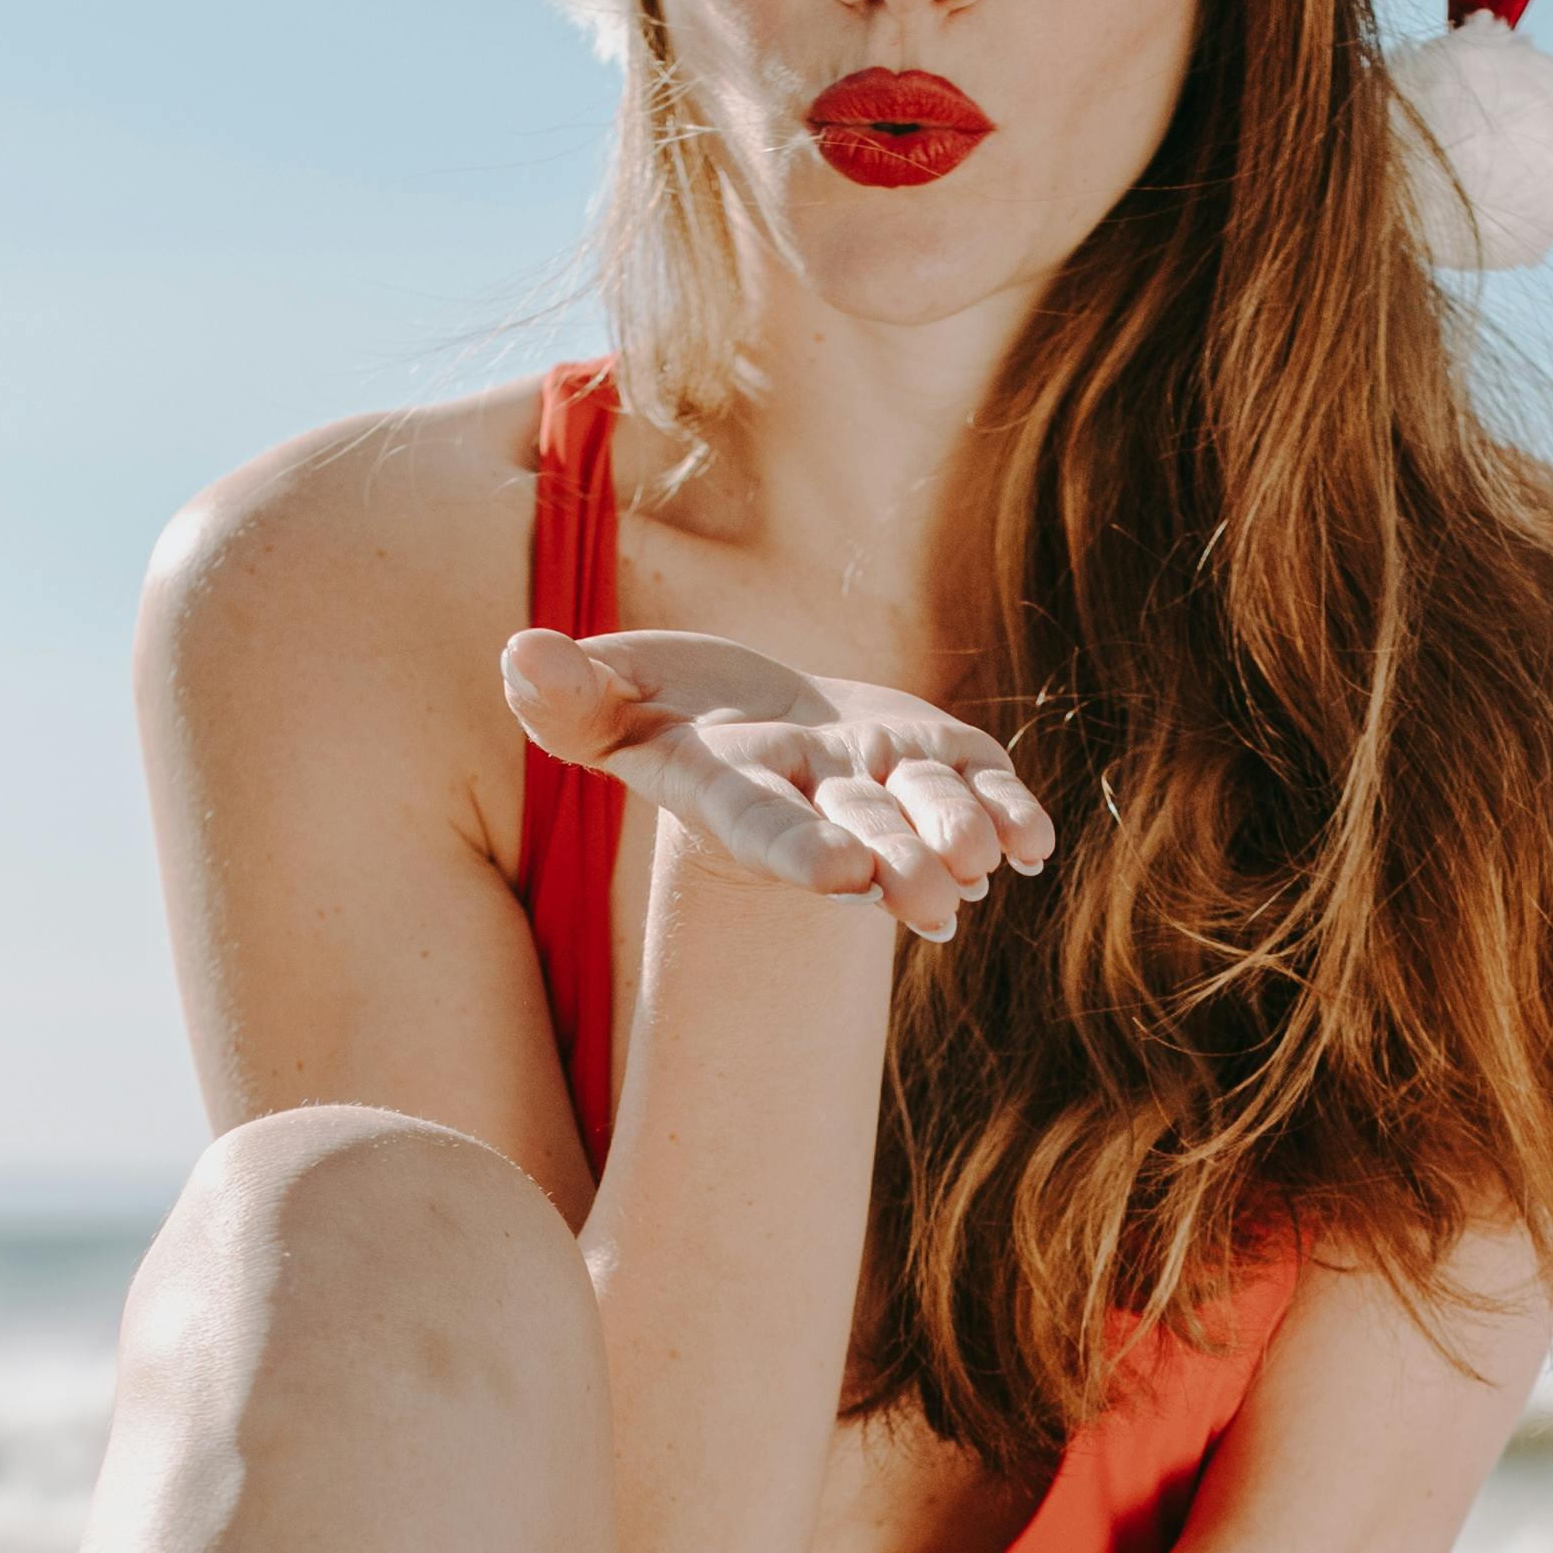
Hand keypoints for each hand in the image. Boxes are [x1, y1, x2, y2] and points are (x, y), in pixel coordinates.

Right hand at [502, 625, 1053, 945]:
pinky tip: (1032, 841)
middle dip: (898, 862)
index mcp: (732, 788)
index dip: (798, 851)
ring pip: (928, 814)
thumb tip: (519, 656)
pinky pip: (981, 790)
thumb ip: (572, 699)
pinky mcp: (934, 762)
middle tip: (936, 895)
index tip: (841, 874)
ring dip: (959, 837)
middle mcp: (813, 800)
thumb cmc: (667, 710)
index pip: (761, 827)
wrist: (758, 728)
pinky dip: (1011, 812)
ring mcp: (881, 785)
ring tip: (986, 861)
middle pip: (859, 831)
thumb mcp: (613, 699)